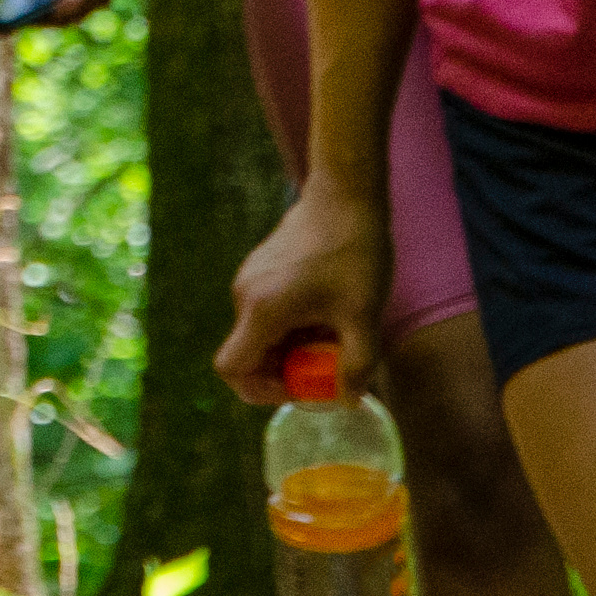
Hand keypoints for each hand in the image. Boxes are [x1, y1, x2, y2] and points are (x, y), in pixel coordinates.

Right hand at [216, 180, 385, 408]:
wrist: (346, 195)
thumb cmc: (354, 253)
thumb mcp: (363, 317)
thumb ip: (356, 366)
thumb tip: (349, 400)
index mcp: (262, 309)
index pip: (231, 369)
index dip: (259, 390)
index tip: (298, 387)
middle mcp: (245, 295)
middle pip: (249, 353)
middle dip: (285, 370)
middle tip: (325, 367)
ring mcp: (250, 278)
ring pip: (260, 332)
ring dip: (290, 346)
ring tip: (332, 335)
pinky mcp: (261, 267)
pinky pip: (266, 311)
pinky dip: (290, 325)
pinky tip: (325, 312)